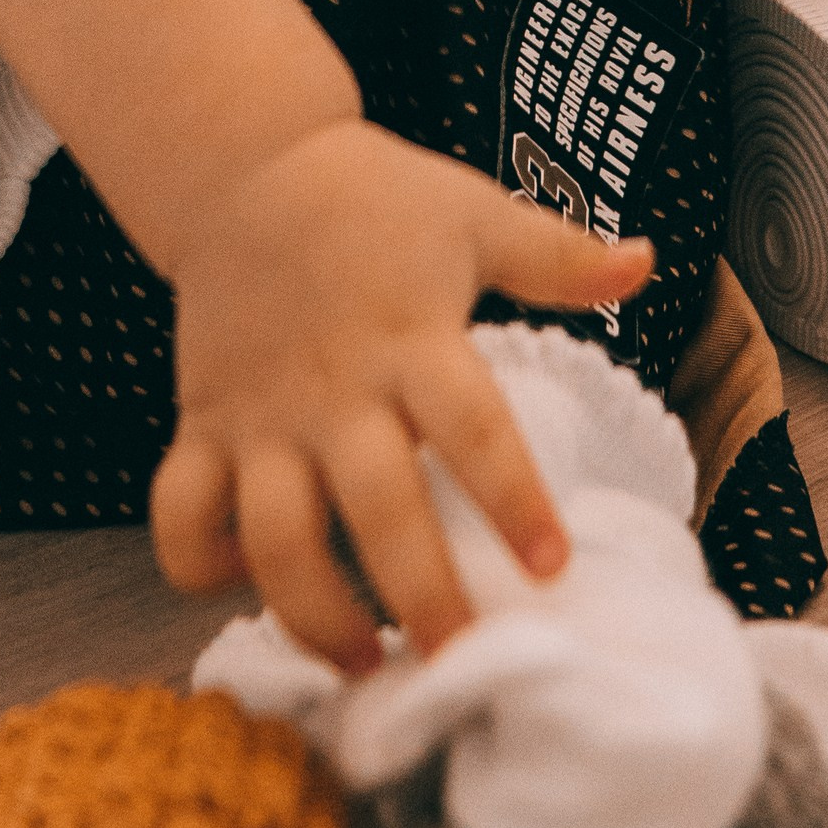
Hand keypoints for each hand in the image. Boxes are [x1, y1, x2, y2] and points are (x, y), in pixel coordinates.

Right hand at [150, 119, 649, 670]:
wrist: (250, 168)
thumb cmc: (378, 198)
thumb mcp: (476, 214)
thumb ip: (558, 255)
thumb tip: (646, 261)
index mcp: (412, 338)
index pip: (472, 427)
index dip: (513, 498)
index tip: (550, 566)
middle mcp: (336, 389)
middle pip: (377, 508)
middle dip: (417, 594)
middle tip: (456, 659)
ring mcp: (261, 415)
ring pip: (273, 536)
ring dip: (311, 611)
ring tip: (361, 660)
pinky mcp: (202, 426)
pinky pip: (181, 513)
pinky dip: (200, 563)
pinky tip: (246, 587)